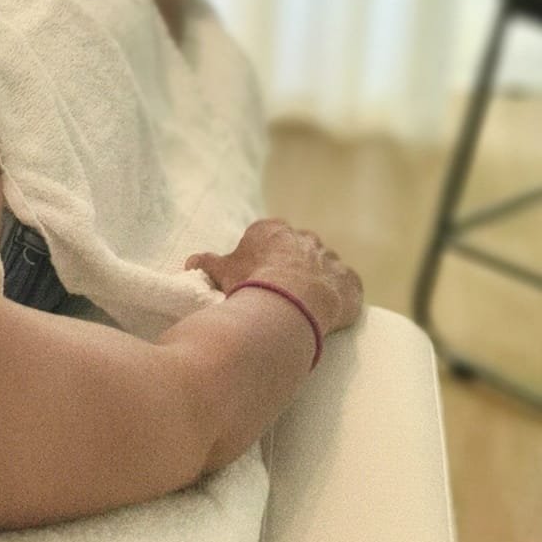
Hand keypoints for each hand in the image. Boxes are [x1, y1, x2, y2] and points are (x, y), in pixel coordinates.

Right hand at [186, 218, 363, 337]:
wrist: (290, 305)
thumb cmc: (252, 283)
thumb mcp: (222, 271)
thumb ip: (206, 263)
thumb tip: (189, 263)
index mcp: (272, 229)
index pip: (268, 239)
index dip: (262, 259)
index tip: (258, 278)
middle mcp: (304, 238)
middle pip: (297, 250)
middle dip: (292, 267)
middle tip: (281, 292)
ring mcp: (331, 258)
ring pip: (323, 267)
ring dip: (317, 281)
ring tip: (304, 306)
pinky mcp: (351, 280)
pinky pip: (346, 286)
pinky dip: (339, 295)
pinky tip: (328, 311)